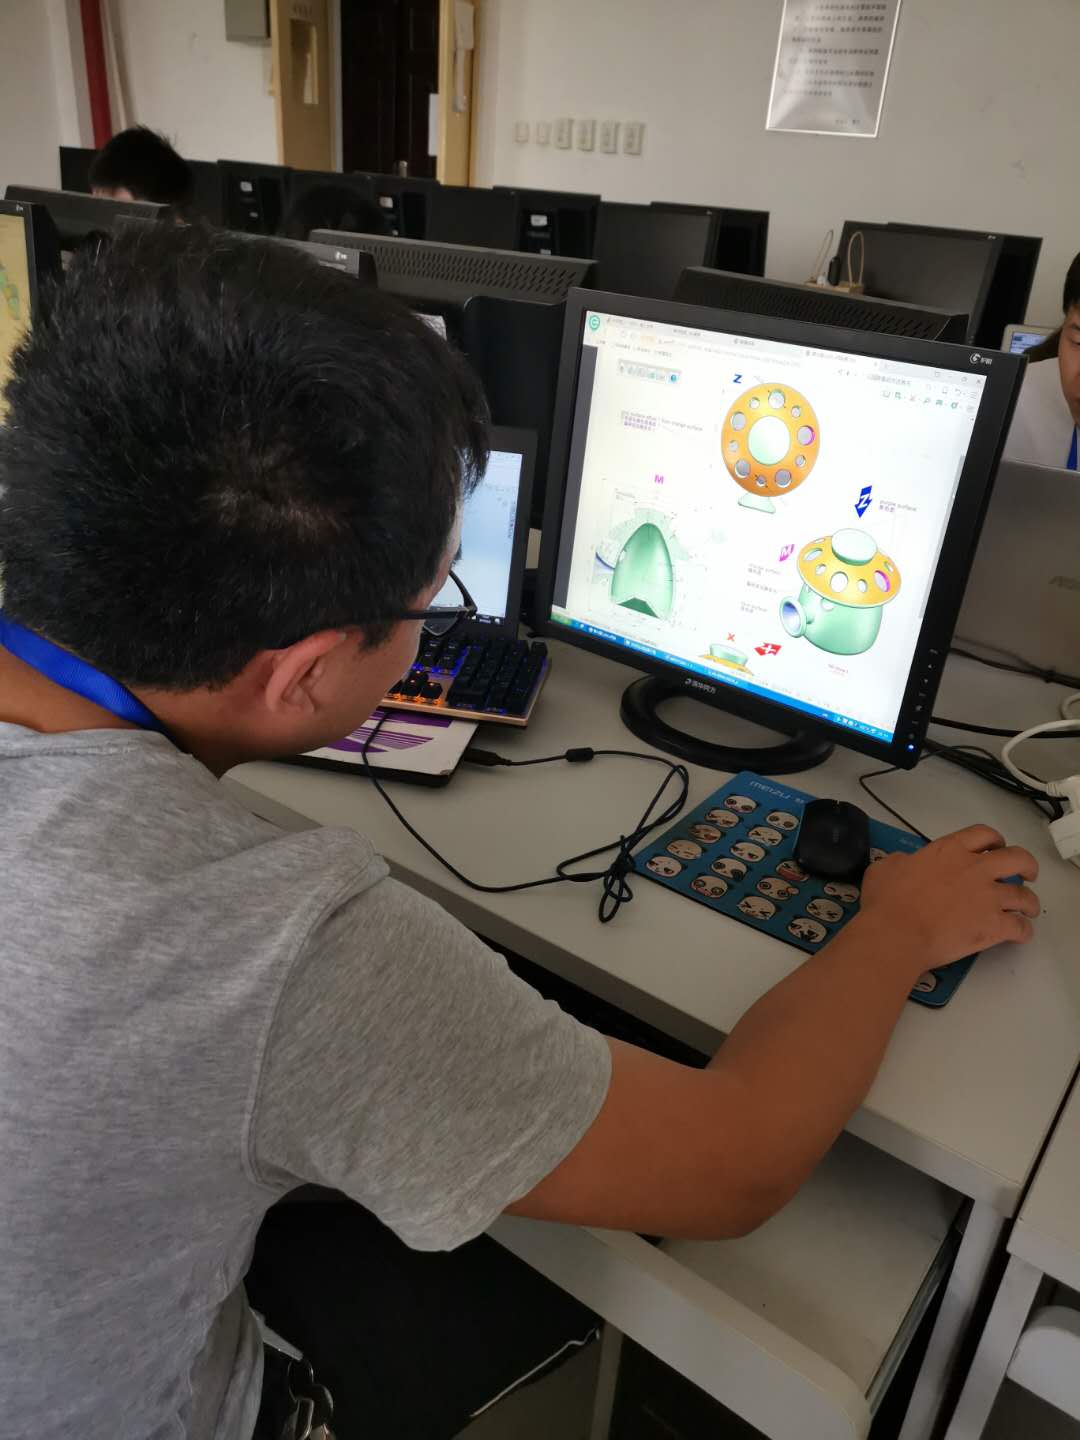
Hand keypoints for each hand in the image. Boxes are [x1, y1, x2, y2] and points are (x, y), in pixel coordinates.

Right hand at [857, 825, 1039, 971]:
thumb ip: (902, 861)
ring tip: (1028, 909)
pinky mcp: (994, 926)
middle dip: (1026, 865)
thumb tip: (907, 864)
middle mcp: (976, 869)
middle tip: (1026, 874)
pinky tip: (1020, 934)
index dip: (995, 840)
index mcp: (949, 850)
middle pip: (1017, 859)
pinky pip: (1020, 927)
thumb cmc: (887, 901)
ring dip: (1029, 902)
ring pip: (1024, 896)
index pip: (984, 834)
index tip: (996, 848)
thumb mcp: (885, 868)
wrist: (896, 934)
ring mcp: (988, 898)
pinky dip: (1023, 931)